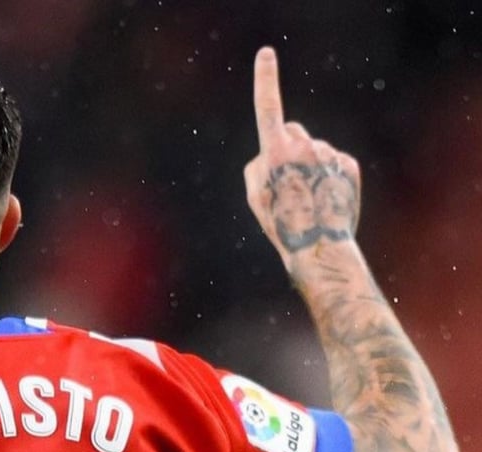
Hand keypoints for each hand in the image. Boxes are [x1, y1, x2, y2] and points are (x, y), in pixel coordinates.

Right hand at [243, 47, 361, 269]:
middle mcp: (305, 146)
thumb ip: (259, 164)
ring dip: (309, 165)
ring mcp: (329, 153)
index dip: (265, 79)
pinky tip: (325, 197)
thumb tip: (275, 152)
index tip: (265, 54)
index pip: (268, 108)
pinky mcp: (348, 164)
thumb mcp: (254, 194)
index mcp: (276, 151)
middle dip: (288, 147)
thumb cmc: (280, 221)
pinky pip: (333, 161)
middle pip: (292, 132)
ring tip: (308, 196)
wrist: (319, 244)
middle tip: (288, 181)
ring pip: (314, 149)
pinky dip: (328, 175)